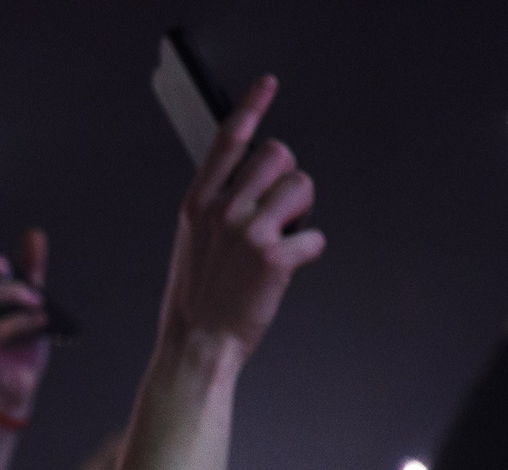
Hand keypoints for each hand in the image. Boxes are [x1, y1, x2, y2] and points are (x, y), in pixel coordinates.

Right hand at [158, 75, 326, 360]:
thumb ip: (215, 207)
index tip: (267, 85)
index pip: (227, 141)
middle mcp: (223, 210)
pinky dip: (310, 251)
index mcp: (198, 204)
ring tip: (286, 235)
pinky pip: (315, 236)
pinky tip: (290, 266)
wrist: (197, 345)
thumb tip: (248, 185)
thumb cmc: (195, 300)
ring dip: (303, 210)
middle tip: (283, 206)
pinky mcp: (275, 257)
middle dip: (288, 176)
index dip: (251, 107)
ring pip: (302, 186)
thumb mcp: (192, 243)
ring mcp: (249, 232)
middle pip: (278, 154)